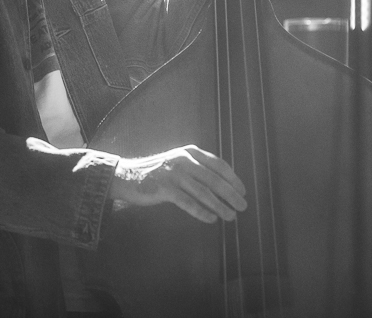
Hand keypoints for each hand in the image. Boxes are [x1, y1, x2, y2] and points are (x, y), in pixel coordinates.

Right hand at [109, 145, 247, 222]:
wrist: (127, 176)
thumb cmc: (157, 172)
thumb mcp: (179, 163)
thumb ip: (197, 168)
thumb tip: (223, 185)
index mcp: (190, 152)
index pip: (218, 164)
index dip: (233, 178)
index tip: (243, 191)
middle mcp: (184, 160)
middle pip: (214, 179)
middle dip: (231, 194)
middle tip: (243, 206)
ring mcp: (174, 174)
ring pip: (204, 192)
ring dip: (220, 206)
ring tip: (231, 216)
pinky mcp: (164, 188)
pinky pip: (188, 202)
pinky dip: (202, 212)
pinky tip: (211, 219)